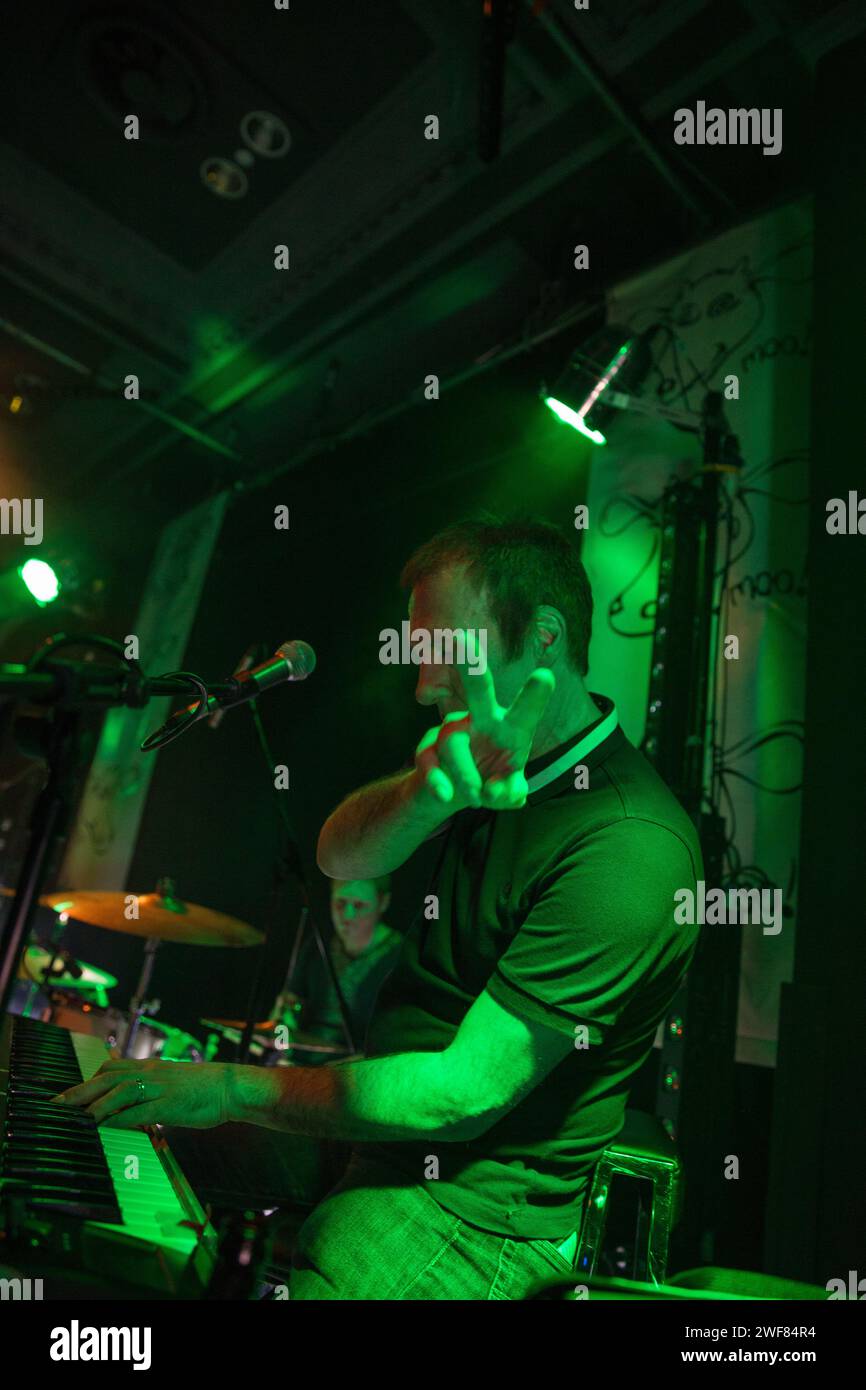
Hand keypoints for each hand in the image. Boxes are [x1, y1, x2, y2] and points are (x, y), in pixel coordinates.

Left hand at [52, 1057, 231, 1128]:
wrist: (231, 1087)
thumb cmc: (203, 1089)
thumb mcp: (172, 1082)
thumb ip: (149, 1088)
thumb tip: (128, 1102)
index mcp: (150, 1067)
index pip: (111, 1069)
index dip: (87, 1082)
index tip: (67, 1096)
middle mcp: (150, 1073)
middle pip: (106, 1078)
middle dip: (78, 1092)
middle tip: (55, 1105)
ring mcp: (159, 1087)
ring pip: (118, 1091)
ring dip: (93, 1106)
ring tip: (74, 1118)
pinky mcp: (169, 1104)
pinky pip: (137, 1111)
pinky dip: (117, 1119)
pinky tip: (103, 1128)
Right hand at [414, 631, 554, 812]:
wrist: (455, 791)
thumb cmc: (494, 778)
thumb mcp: (509, 790)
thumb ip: (509, 791)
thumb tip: (495, 791)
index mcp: (510, 726)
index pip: (525, 710)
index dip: (535, 696)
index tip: (545, 676)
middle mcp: (482, 720)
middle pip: (479, 690)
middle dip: (471, 667)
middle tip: (458, 638)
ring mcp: (452, 733)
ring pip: (453, 743)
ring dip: (465, 773)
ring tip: (478, 797)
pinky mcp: (428, 752)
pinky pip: (428, 762)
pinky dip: (437, 779)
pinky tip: (445, 794)